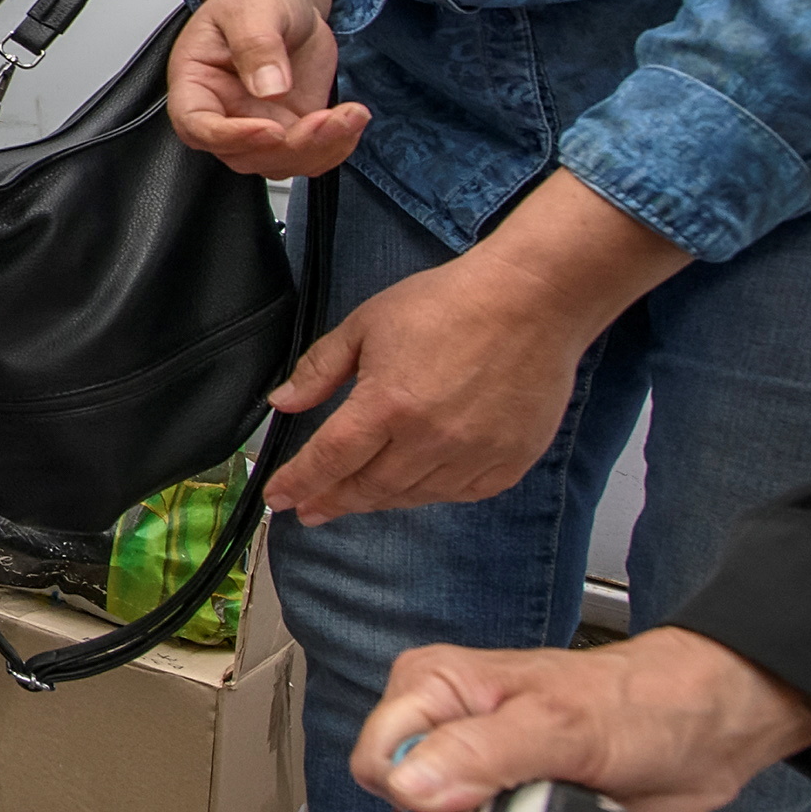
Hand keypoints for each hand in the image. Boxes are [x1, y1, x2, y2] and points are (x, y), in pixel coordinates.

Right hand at [171, 0, 368, 177]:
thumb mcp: (252, 7)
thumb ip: (257, 45)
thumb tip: (268, 88)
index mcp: (196, 82)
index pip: (197, 125)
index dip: (229, 137)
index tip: (270, 128)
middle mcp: (223, 110)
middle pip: (243, 154)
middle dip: (289, 146)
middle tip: (323, 119)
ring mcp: (257, 122)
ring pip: (280, 161)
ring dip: (319, 149)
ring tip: (349, 116)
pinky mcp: (292, 125)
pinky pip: (310, 154)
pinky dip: (336, 146)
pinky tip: (352, 119)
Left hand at [266, 172, 687, 522]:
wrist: (532, 301)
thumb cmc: (447, 304)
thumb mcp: (367, 323)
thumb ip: (321, 368)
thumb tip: (283, 402)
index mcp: (387, 404)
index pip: (329, 459)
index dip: (299, 483)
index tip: (278, 498)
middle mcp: (429, 440)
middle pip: (368, 487)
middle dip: (333, 501)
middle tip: (311, 510)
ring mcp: (473, 456)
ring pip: (412, 496)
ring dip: (377, 501)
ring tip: (354, 499)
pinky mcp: (509, 462)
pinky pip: (459, 495)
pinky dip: (429, 494)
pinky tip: (413, 489)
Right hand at [355, 630, 810, 811]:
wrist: (707, 732)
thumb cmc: (636, 705)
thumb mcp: (557, 724)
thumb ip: (479, 752)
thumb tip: (406, 785)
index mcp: (431, 688)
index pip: (378, 759)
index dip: (418, 792)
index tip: (475, 798)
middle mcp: (441, 729)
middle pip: (401, 803)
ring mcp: (472, 774)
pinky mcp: (504, 810)